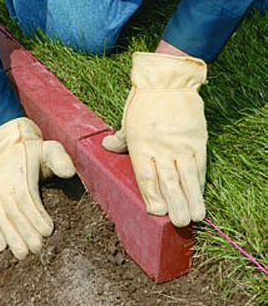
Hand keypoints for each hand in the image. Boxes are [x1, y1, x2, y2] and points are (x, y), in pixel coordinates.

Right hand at [0, 118, 75, 258]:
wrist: (10, 148)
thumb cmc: (36, 152)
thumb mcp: (50, 148)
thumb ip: (60, 158)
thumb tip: (69, 172)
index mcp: (18, 171)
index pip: (25, 197)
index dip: (35, 215)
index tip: (48, 231)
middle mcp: (3, 184)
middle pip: (13, 211)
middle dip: (24, 232)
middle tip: (37, 249)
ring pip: (1, 217)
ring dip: (11, 237)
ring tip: (21, 254)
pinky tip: (0, 248)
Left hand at [102, 53, 207, 226]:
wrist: (167, 82)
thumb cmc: (143, 103)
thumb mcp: (127, 121)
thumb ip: (119, 139)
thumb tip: (106, 147)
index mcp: (140, 146)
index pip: (146, 177)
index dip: (151, 196)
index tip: (156, 211)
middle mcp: (161, 148)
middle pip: (168, 181)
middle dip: (174, 203)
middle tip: (179, 222)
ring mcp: (180, 145)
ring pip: (186, 176)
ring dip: (191, 198)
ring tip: (195, 217)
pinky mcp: (196, 139)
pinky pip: (199, 164)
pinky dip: (199, 181)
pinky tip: (199, 193)